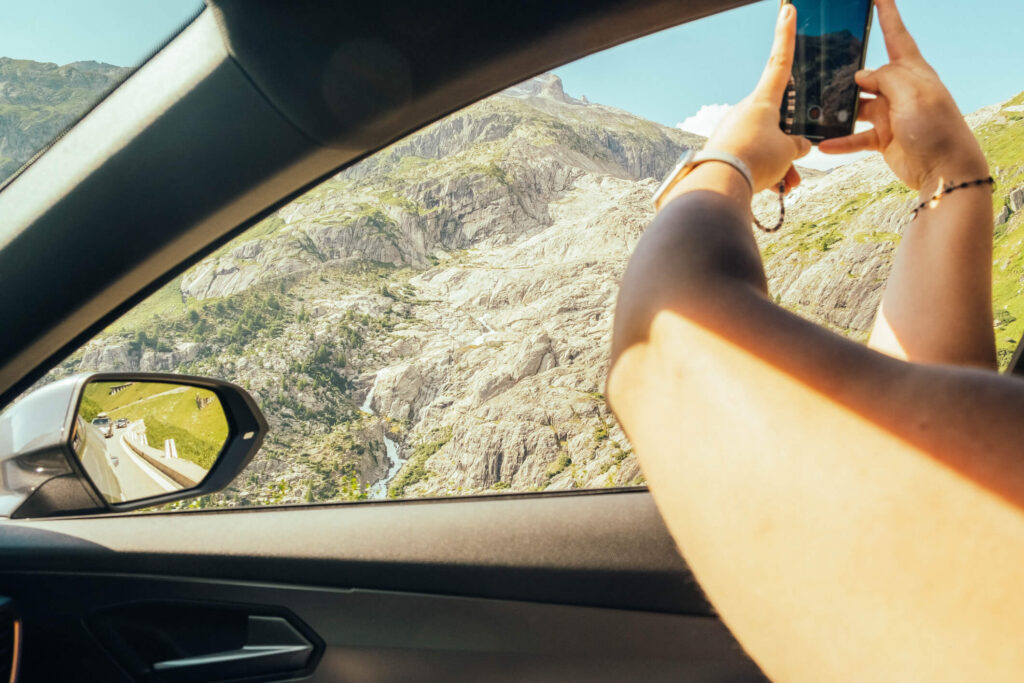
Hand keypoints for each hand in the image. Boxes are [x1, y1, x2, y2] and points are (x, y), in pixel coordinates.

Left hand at [705, 3, 810, 193]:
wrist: (717, 185)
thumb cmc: (755, 160)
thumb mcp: (787, 153)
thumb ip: (796, 146)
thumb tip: (798, 147)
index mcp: (764, 100)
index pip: (780, 61)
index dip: (786, 35)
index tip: (787, 10)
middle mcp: (746, 111)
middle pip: (778, 121)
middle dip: (790, 147)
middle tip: (794, 170)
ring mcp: (734, 129)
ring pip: (766, 143)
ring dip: (781, 166)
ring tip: (787, 186)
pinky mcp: (725, 149)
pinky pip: (752, 157)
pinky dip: (766, 172)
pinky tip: (773, 190)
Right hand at [819, 0, 987, 191]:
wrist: (945, 169)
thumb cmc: (935, 127)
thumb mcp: (912, 93)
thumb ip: (885, 77)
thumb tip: (860, 75)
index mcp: (912, 71)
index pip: (896, 35)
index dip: (886, 14)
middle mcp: (899, 90)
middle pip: (867, 74)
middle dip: (846, 72)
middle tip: (822, 68)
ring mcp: (889, 114)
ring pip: (856, 106)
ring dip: (837, 111)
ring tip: (815, 110)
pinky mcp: (882, 137)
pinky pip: (855, 137)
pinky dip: (840, 141)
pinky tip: (823, 144)